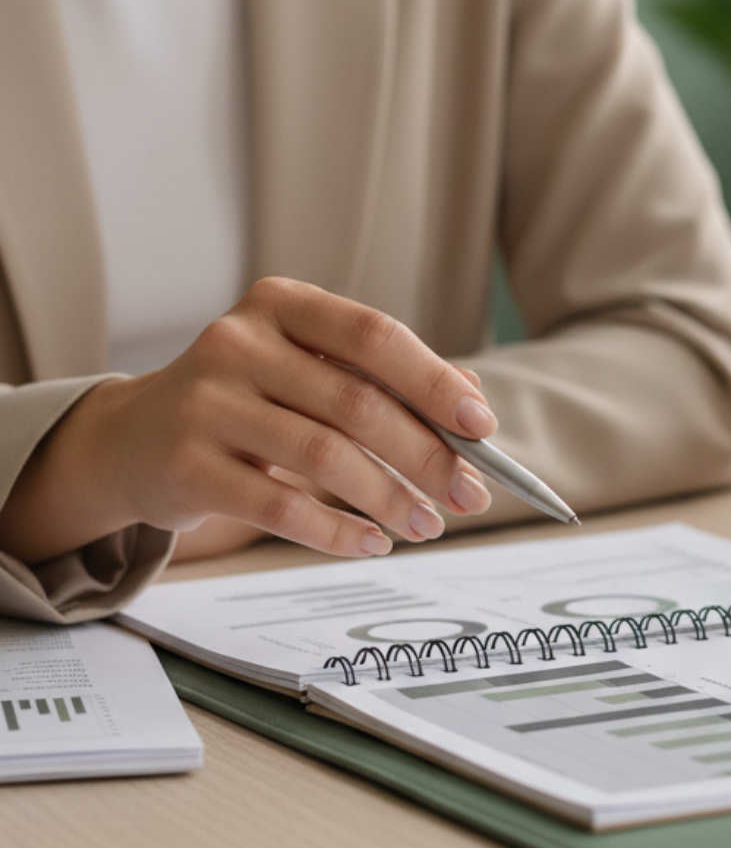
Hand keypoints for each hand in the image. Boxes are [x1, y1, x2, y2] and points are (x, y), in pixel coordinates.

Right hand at [1, 278, 500, 564]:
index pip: (373, 334)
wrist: (132, 437)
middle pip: (357, 403)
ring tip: (428, 524)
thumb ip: (384, 378)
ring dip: (390, 499)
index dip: (434, 380)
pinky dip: (338, 531)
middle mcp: (237, 343)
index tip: (481, 426)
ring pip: (324, 458)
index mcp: (281, 304)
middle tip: (470, 495)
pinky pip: (280, 506)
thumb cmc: (249, 399)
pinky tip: (373, 542)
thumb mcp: (309, 368)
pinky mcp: (185, 465)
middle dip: (427, 456)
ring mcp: (205, 403)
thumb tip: (473, 403)